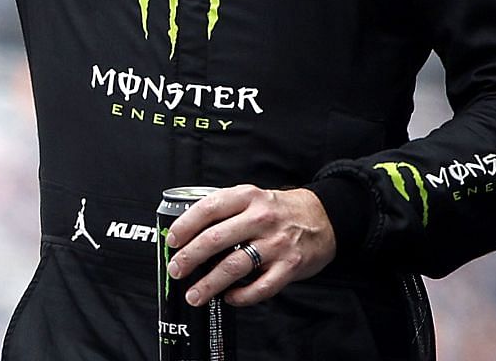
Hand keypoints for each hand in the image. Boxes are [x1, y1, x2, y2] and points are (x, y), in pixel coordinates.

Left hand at [163, 185, 336, 307]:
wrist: (324, 218)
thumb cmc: (279, 210)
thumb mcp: (252, 198)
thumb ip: (226, 212)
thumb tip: (190, 235)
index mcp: (246, 197)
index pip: (208, 209)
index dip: (185, 226)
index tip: (171, 241)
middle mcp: (260, 218)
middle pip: (215, 239)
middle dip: (189, 258)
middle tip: (175, 270)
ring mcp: (276, 243)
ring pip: (234, 266)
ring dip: (209, 284)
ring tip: (195, 294)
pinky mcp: (290, 266)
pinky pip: (260, 287)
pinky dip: (241, 296)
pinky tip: (229, 297)